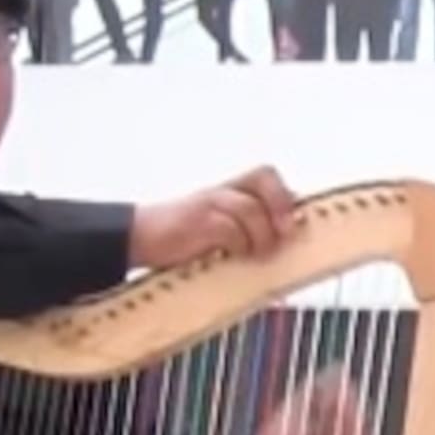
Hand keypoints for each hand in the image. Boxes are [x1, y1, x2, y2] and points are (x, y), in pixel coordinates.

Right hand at [128, 166, 295, 269]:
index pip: (267, 177)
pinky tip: (233, 255)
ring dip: (261, 234)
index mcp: (230, 191)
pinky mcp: (196, 221)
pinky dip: (238, 244)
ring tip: (258, 254)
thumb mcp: (219, 235)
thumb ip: (248, 236)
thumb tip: (284, 257)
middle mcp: (222, 191)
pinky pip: (228, 227)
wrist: (138, 238)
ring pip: (250, 207)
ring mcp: (208, 203)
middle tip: (284, 233)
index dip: (286, 197)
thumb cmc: (181, 241)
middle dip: (280, 204)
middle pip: (264, 176)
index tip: (297, 225)